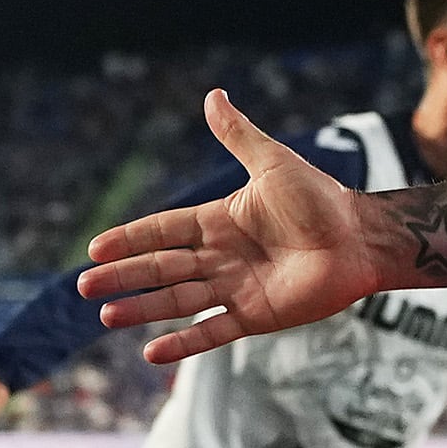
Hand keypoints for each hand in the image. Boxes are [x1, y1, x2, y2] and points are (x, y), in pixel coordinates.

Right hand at [78, 95, 381, 364]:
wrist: (359, 238)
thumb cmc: (321, 199)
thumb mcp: (272, 163)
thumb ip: (238, 136)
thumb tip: (213, 94)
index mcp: (219, 221)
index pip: (164, 231)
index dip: (131, 239)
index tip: (95, 249)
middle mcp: (221, 257)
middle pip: (163, 268)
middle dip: (125, 277)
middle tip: (87, 287)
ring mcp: (236, 288)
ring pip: (179, 301)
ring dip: (144, 309)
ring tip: (107, 317)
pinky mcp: (255, 315)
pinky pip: (213, 331)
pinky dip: (184, 344)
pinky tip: (151, 352)